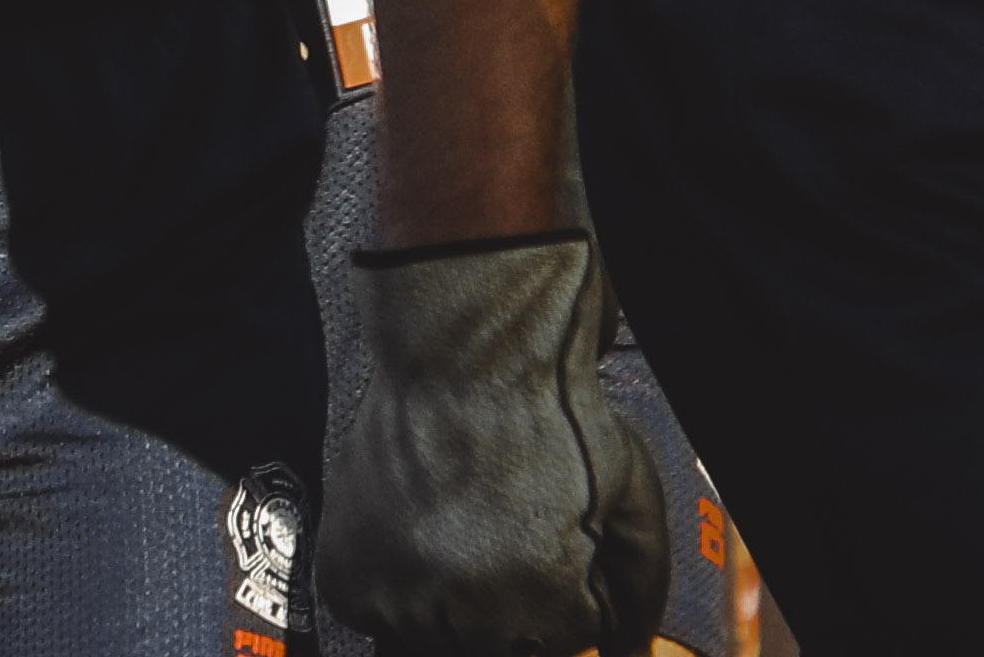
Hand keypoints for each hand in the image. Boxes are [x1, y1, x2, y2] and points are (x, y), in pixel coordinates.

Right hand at [319, 236, 669, 656]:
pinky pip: (374, 613)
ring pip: (435, 634)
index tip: (545, 537)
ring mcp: (402, 599)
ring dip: (442, 593)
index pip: (562, 640)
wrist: (461, 357)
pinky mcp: (347, 578)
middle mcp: (471, 616)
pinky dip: (387, 582)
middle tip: (493, 524)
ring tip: (450, 522)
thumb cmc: (547, 420)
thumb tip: (629, 651)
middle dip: (502, 596)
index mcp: (547, 606)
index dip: (558, 587)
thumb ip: (636, 595)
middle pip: (494, 643)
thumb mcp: (630, 507)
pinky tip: (411, 530)